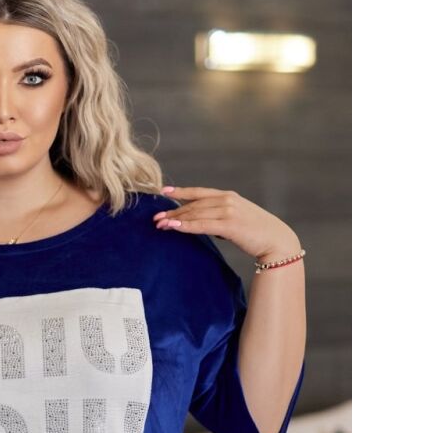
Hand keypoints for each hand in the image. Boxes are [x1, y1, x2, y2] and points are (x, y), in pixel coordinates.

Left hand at [153, 185, 300, 262]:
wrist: (276, 240)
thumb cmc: (257, 232)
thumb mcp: (238, 218)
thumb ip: (221, 216)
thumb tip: (204, 222)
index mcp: (228, 196)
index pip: (199, 192)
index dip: (180, 192)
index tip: (163, 192)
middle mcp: (227, 200)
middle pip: (193, 204)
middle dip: (173, 211)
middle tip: (155, 218)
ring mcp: (228, 211)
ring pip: (195, 214)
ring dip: (175, 219)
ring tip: (160, 224)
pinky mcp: (229, 224)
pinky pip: (202, 224)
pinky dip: (186, 226)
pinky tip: (174, 227)